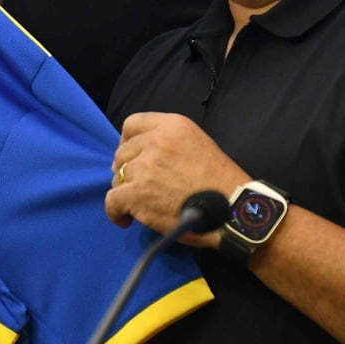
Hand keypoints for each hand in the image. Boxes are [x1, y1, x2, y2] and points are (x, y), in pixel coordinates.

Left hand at [105, 112, 247, 245]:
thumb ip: (169, 142)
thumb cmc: (220, 181)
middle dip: (127, 169)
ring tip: (141, 204)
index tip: (133, 156)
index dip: (128, 142)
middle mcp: (155, 142)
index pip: (132, 124)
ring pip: (117, 177)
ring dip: (125, 191)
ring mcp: (145, 167)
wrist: (232, 210)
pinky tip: (125, 219)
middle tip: (140, 185)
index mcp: (172, 126)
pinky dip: (115, 212)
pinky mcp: (137, 193)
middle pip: (122, 153)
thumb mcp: (197, 144)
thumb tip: (139, 157)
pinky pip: (112, 200)